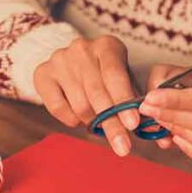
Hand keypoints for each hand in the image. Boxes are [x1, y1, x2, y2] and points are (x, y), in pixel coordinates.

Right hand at [33, 35, 138, 155]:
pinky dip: (71, 120)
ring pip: (80, 105)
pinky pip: (57, 108)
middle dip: (112, 124)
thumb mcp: (124, 79)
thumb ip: (133, 99)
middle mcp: (81, 49)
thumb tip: (149, 126)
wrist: (71, 63)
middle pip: (97, 94)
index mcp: (107, 46)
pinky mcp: (42, 74)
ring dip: (92, 121)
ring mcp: (60, 60)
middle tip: (122, 147)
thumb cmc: (105, 76)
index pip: (115, 76)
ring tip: (97, 122)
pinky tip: (78, 117)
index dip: (123, 102)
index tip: (132, 125)